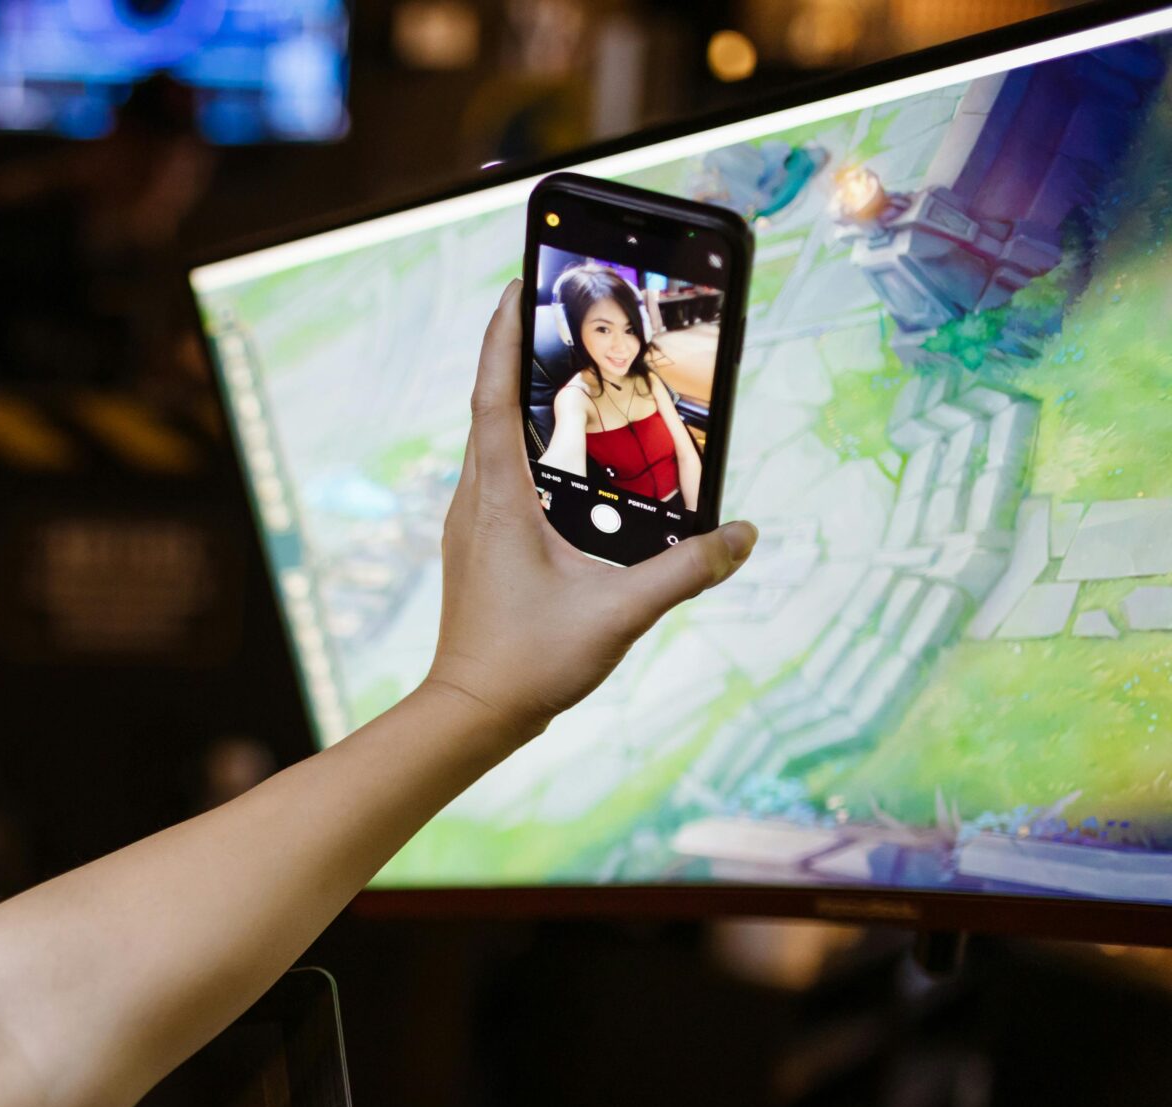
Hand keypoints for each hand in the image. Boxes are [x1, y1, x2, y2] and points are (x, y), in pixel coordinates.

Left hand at [421, 281, 756, 743]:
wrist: (471, 713)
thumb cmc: (528, 664)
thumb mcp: (618, 614)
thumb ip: (684, 571)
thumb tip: (741, 535)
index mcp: (498, 500)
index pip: (493, 397)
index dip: (501, 337)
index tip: (513, 286)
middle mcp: (475, 501)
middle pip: (492, 406)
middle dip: (519, 353)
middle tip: (554, 309)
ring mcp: (472, 522)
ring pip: (493, 441)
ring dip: (524, 399)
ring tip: (566, 367)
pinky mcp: (479, 543)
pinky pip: (500, 473)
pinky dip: (528, 444)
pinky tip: (567, 453)